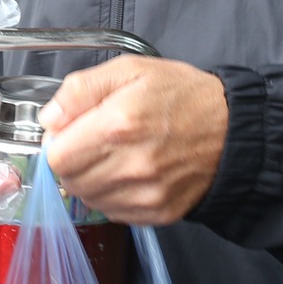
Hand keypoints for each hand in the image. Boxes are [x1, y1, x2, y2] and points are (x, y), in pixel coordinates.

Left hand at [41, 57, 228, 224]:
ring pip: (88, 199)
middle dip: (72, 161)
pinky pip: (113, 212)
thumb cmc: (182, 96)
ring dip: (90, 180)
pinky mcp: (158, 213)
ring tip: (113, 156)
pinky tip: (129, 173)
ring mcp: (147, 194)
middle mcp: (132, 165)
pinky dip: (112, 195)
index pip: (56, 156)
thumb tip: (49, 118)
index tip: (70, 132)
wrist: (233, 128)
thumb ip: (81, 90)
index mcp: (119, 125)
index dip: (57, 142)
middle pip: (69, 181)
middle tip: (93, 142)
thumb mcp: (130, 71)